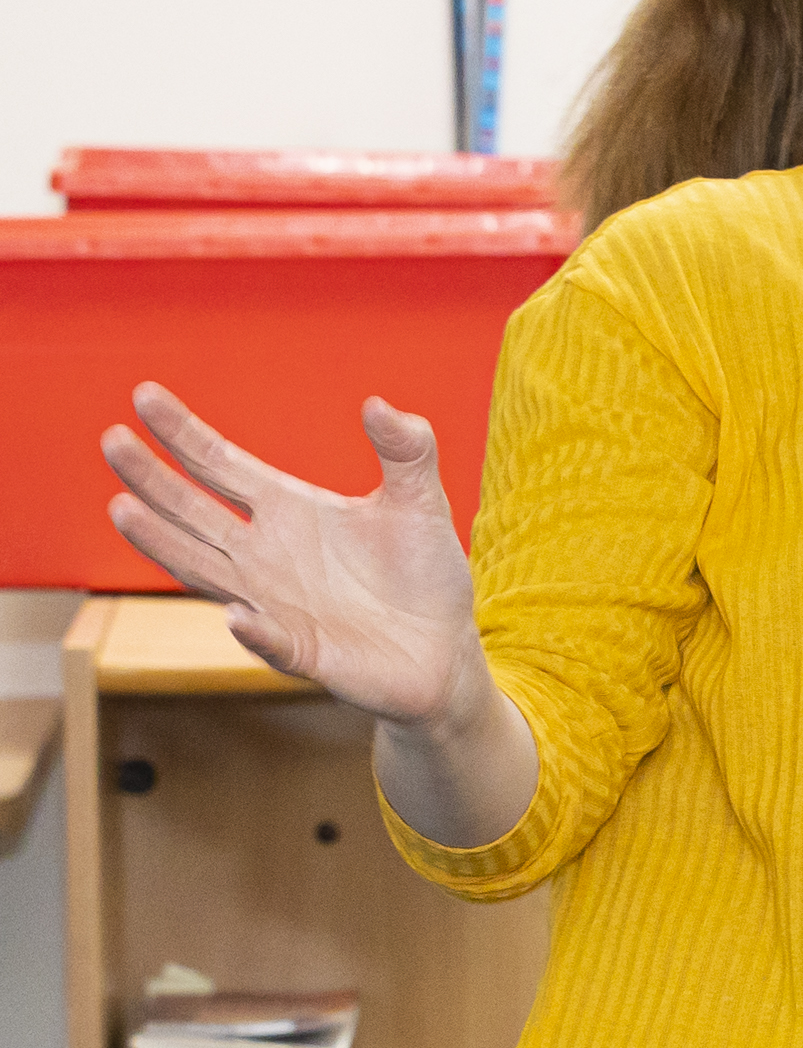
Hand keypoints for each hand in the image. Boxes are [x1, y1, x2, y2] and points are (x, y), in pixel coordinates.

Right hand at [101, 384, 489, 729]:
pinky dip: (253, 630)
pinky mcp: (303, 652)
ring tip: (123, 510)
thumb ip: (407, 451)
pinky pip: (271, 641)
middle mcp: (264, 554)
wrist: (444, 650)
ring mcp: (274, 604)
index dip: (182, 432)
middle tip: (113, 440)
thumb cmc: (423, 574)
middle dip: (152, 479)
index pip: (219, 464)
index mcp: (287, 509)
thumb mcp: (420, 503)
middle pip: (192, 511)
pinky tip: (236, 614)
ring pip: (203, 571)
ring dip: (165, 545)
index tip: (143, 395)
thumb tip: (380, 404)